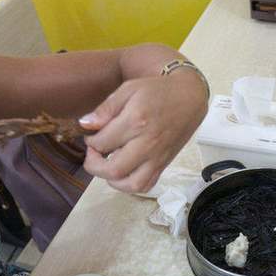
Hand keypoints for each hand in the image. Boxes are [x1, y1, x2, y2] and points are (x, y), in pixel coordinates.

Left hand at [78, 70, 207, 192]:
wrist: (189, 98)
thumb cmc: (158, 91)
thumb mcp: (129, 89)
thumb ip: (106, 108)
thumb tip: (85, 124)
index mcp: (136, 121)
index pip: (103, 142)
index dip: (90, 141)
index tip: (91, 135)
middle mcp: (147, 144)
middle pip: (113, 169)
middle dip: (94, 165)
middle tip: (93, 153)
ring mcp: (157, 157)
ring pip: (130, 184)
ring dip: (112, 180)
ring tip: (107, 166)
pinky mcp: (164, 164)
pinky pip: (146, 185)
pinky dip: (130, 185)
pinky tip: (123, 173)